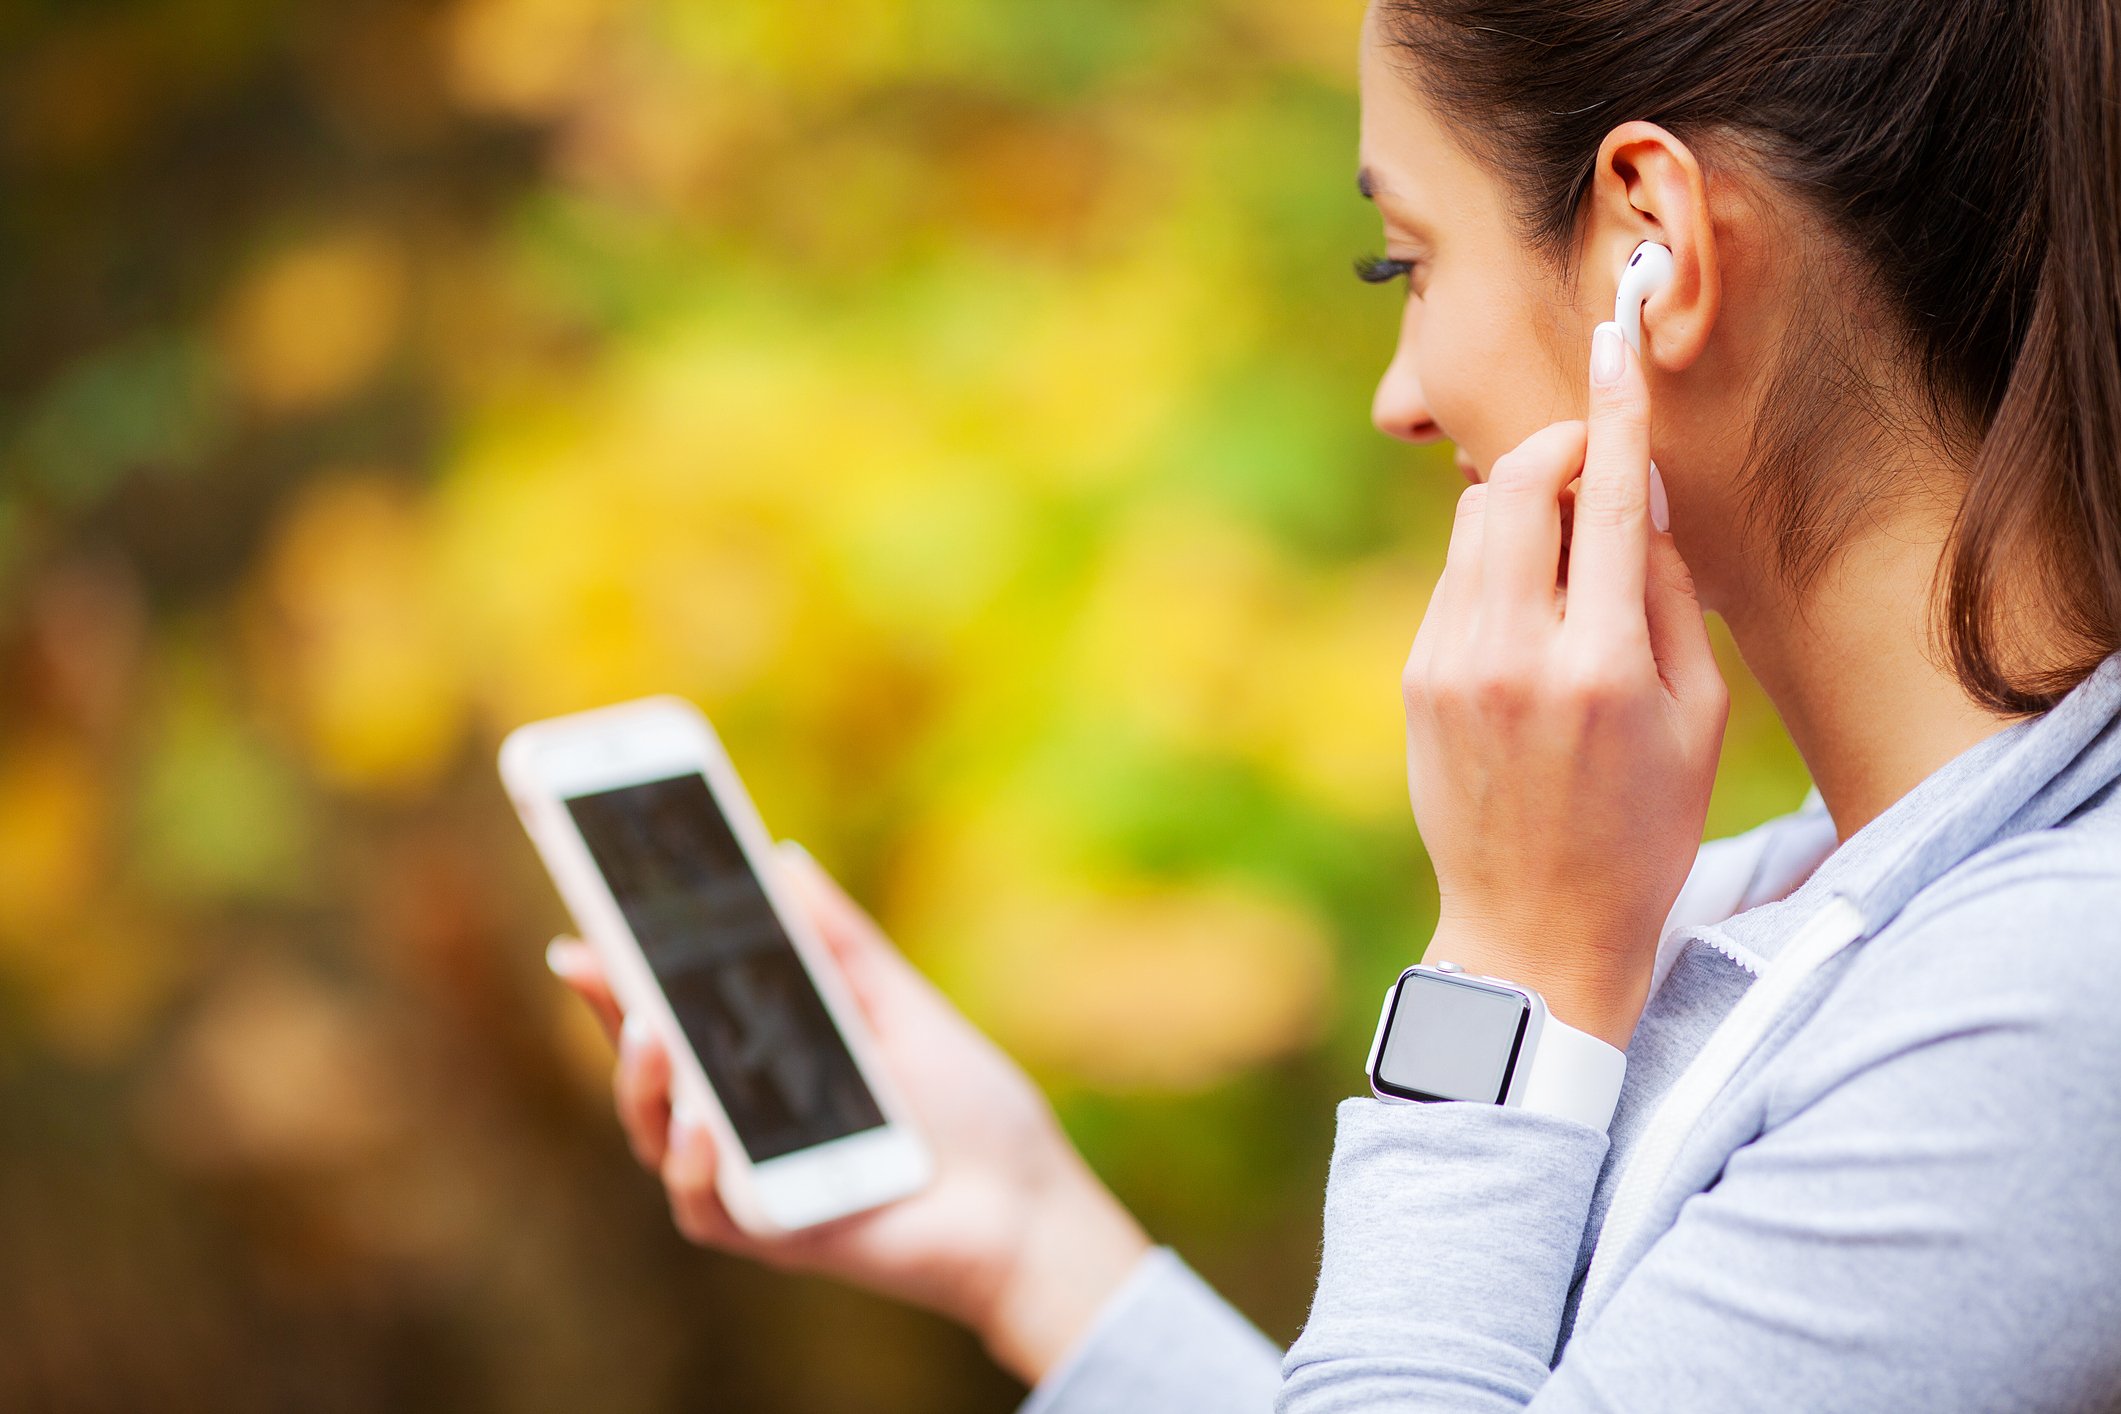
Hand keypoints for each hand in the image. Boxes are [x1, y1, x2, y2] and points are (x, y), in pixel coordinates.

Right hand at [545, 841, 1148, 1385]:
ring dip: (644, 1084)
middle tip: (593, 960)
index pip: (671, 1014)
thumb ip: (841, 942)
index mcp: (763, 1063)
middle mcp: (742, 1123)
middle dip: (611, 1015)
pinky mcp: (773, 1235)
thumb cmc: (966, 1106)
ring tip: (655, 1035)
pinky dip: (694, 1163)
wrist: (1029, 1198)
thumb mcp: (900, 1005)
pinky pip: (704, 1205)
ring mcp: (751, 1181)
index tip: (583, 927)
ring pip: (658, 1138)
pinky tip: (706, 1121)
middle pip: (648, 1071)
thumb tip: (784, 857)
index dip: (618, 976)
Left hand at [1400, 322, 1727, 1047]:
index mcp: (1604, 666)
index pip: (1610, 501)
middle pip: (1514, 483)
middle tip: (1595, 472)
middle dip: (1557, 451)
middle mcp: (1515, 654)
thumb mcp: (1699, 720)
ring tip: (1571, 561)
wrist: (1534, 929)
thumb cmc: (1642, 832)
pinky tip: (1531, 622)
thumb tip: (1643, 495)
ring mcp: (1451, 665)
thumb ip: (1671, 597)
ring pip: (1476, 521)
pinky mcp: (1415, 679)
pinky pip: (1456, 579)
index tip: (1614, 342)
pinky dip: (1496, 567)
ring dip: (1524, 506)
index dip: (1614, 411)